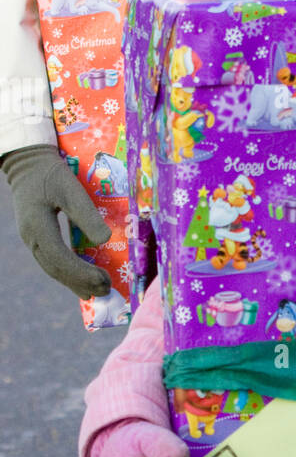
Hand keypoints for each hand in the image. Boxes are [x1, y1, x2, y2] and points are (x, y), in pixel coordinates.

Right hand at [1, 144, 111, 298]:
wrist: (27, 164)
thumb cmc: (51, 174)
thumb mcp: (70, 189)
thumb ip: (86, 213)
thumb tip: (104, 240)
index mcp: (38, 226)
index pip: (59, 258)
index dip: (82, 272)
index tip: (104, 279)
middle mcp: (32, 238)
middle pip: (56, 269)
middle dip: (81, 282)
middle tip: (106, 291)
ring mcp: (32, 239)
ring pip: (52, 268)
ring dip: (75, 282)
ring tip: (96, 292)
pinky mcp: (37, 238)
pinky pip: (52, 261)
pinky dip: (68, 273)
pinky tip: (81, 281)